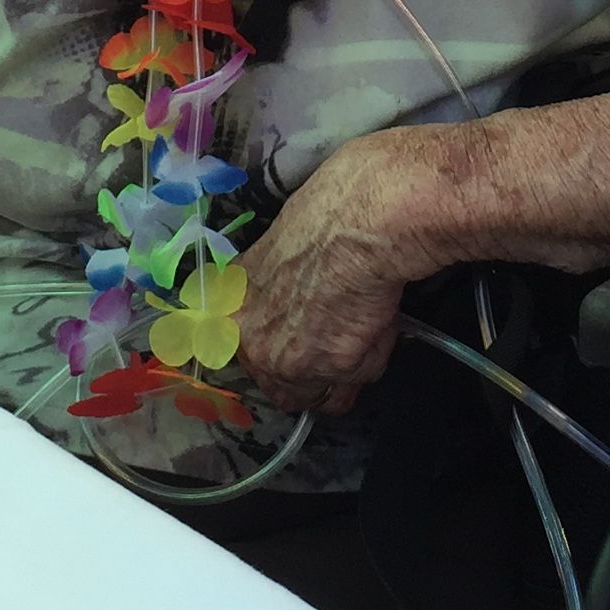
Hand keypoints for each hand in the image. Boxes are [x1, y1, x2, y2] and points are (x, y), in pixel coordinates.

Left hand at [234, 128, 445, 416]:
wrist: (359, 222)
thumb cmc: (327, 217)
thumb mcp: (275, 252)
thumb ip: (274, 291)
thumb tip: (293, 309)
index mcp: (231, 309)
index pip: (246, 358)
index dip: (280, 354)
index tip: (301, 347)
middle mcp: (250, 343)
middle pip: (282, 388)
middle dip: (313, 375)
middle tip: (341, 343)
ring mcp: (286, 362)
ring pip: (321, 393)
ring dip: (346, 370)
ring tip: (365, 325)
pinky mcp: (328, 370)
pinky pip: (357, 380)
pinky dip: (373, 358)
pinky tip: (378, 321)